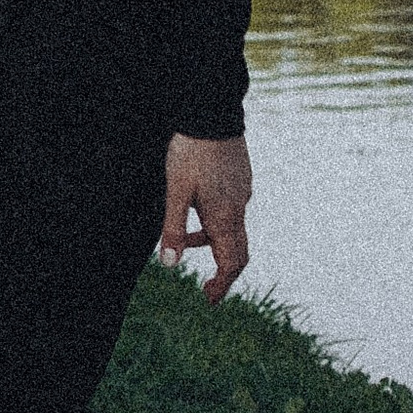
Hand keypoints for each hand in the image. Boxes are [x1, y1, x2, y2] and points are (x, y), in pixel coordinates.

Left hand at [159, 131, 251, 303]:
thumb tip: (170, 264)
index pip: (231, 264)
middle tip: (206, 288)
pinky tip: (198, 209)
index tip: (209, 300)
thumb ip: (173, 228)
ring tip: (187, 241)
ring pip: (233, 229)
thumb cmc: (190, 152)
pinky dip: (218, 223)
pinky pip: (233, 211)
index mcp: (224, 217)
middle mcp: (239, 208)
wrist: (212, 112)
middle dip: (223, 273)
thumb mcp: (175, 191)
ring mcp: (242, 192)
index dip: (222, 285)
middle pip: (238, 252)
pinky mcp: (240, 179)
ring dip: (215, 244)